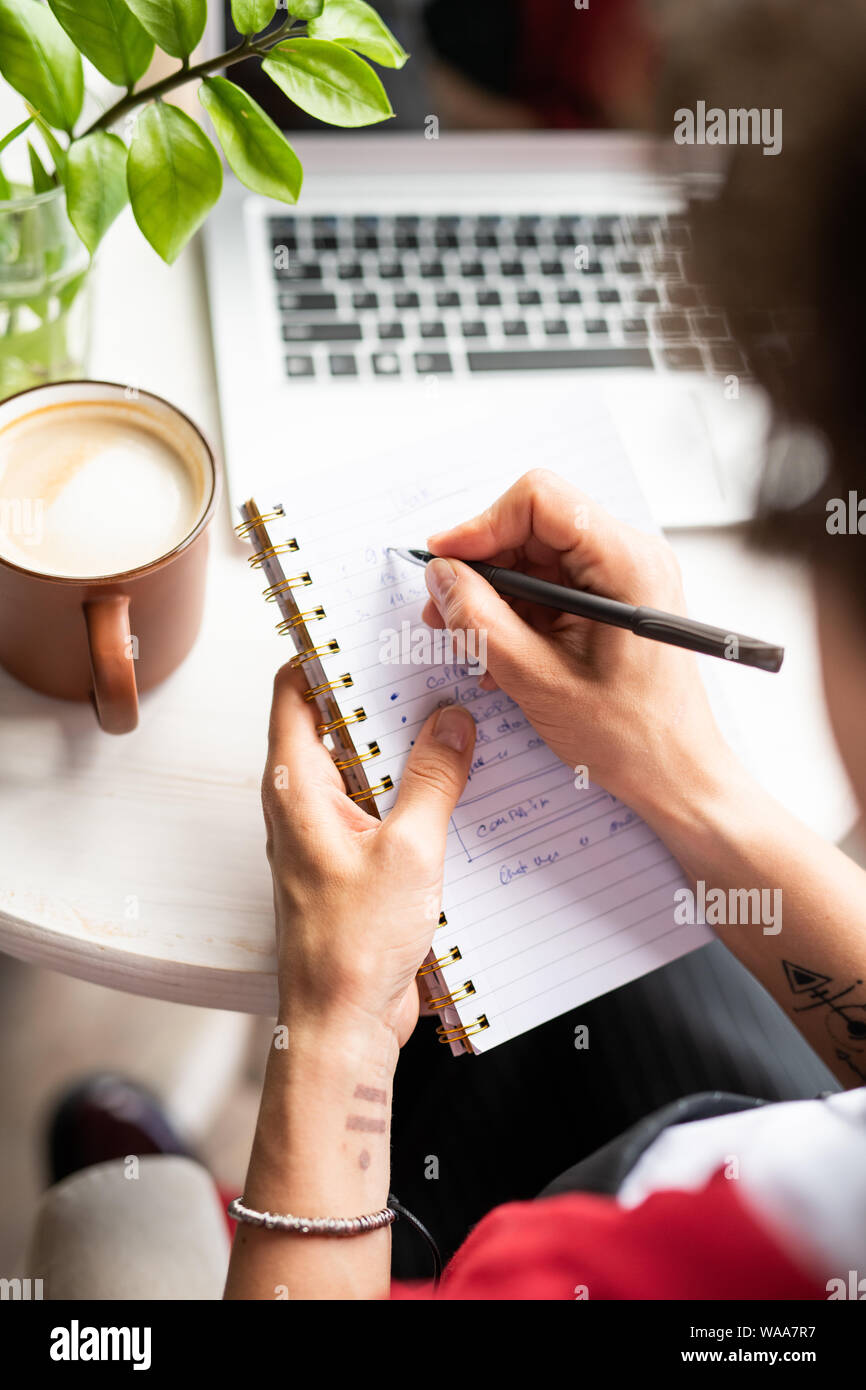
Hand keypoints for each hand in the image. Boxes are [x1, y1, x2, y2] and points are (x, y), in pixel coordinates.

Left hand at [262, 665, 475, 1046]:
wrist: (344, 1027)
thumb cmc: (350, 949)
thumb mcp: (409, 851)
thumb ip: (434, 779)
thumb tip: (452, 721)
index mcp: (295, 786)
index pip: (296, 689)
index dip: (328, 649)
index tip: (371, 622)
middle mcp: (306, 802)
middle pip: (340, 721)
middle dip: (387, 693)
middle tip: (439, 663)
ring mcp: (332, 832)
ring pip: (370, 765)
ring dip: (411, 744)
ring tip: (464, 713)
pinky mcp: (360, 862)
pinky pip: (389, 808)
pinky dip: (421, 790)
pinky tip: (468, 783)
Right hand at [423, 469, 729, 825]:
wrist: (676, 774)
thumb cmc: (631, 737)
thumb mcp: (538, 679)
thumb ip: (480, 621)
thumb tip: (442, 574)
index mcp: (626, 563)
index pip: (539, 500)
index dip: (481, 525)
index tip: (444, 563)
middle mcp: (630, 557)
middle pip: (533, 526)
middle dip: (482, 567)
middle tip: (444, 611)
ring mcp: (623, 578)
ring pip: (535, 558)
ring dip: (495, 598)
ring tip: (473, 646)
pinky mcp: (613, 601)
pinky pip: (551, 587)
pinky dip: (517, 615)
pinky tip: (502, 657)